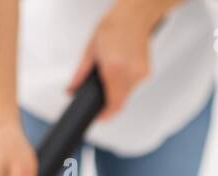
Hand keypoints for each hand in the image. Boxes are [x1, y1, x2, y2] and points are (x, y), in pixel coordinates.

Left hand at [67, 2, 156, 118]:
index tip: (98, 117)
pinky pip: (133, 87)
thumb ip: (80, 74)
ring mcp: (140, 74)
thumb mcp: (91, 49)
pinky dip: (124, 83)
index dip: (105, 115)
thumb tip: (72, 89)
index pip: (112, 104)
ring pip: (127, 95)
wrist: (135, 15)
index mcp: (114, 68)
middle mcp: (130, 73)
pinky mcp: (146, 72)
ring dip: (117, 92)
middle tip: (100, 99)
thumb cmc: (114, 26)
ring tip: (110, 75)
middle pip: (120, 103)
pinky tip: (120, 69)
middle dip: (108, 104)